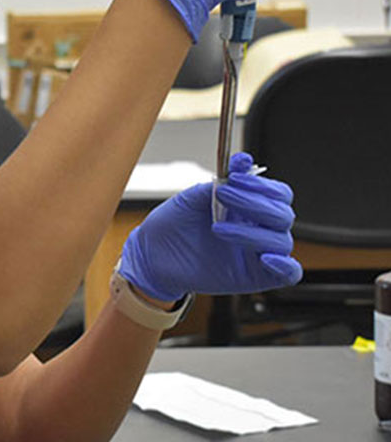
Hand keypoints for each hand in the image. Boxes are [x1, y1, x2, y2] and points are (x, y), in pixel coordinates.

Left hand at [118, 152, 302, 301]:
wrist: (152, 255)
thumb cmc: (172, 227)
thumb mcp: (189, 200)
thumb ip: (217, 184)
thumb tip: (242, 164)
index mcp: (247, 208)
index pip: (277, 194)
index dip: (262, 185)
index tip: (235, 176)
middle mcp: (257, 229)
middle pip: (282, 214)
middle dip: (254, 203)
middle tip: (224, 195)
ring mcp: (257, 253)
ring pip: (280, 240)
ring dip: (251, 232)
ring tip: (217, 228)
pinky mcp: (255, 277)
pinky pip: (288, 274)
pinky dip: (284, 265)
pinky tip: (265, 258)